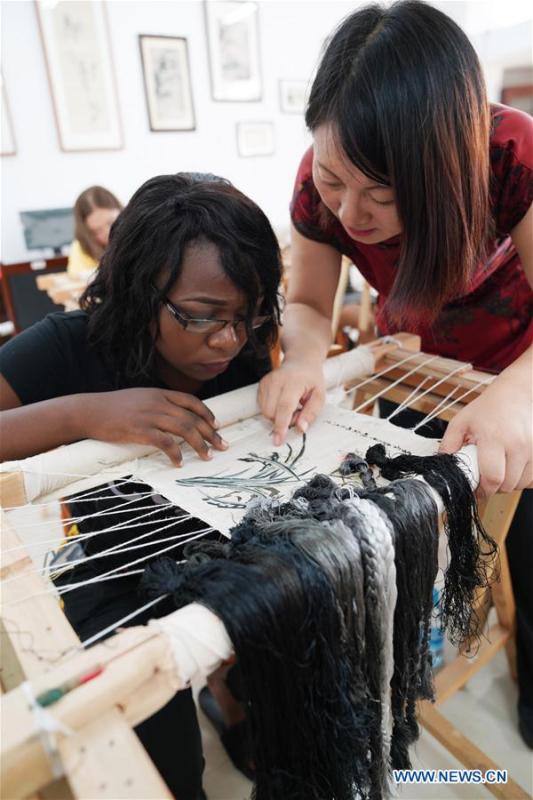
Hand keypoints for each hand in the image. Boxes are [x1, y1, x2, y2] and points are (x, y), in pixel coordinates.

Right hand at [83, 388, 227, 466]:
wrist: (88, 411)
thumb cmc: (111, 408)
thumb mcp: (138, 398)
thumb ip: (156, 404)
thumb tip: (172, 417)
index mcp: (158, 393)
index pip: (190, 401)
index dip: (206, 413)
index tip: (216, 425)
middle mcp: (158, 402)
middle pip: (192, 417)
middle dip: (210, 433)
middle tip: (222, 445)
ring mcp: (150, 415)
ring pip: (184, 429)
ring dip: (199, 444)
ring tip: (207, 456)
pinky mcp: (140, 430)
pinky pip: (166, 443)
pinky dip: (176, 453)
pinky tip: (179, 462)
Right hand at [257, 360, 325, 445]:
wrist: (301, 362)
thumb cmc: (311, 380)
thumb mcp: (319, 396)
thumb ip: (311, 413)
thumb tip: (300, 429)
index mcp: (293, 382)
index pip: (284, 407)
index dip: (281, 425)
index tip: (278, 440)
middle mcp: (276, 380)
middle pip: (271, 412)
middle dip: (283, 420)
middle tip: (297, 412)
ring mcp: (266, 382)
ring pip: (265, 412)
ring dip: (277, 416)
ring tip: (290, 406)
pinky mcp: (261, 385)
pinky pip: (262, 407)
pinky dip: (272, 410)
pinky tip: (282, 402)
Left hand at [439, 378, 532, 496]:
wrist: (518, 392)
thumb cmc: (490, 407)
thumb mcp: (462, 421)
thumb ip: (449, 443)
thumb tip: (442, 464)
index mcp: (494, 438)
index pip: (492, 478)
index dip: (483, 490)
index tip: (476, 490)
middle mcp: (517, 444)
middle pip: (507, 485)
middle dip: (494, 487)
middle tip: (485, 478)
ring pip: (522, 484)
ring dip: (509, 484)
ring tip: (500, 469)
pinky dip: (524, 478)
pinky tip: (514, 467)